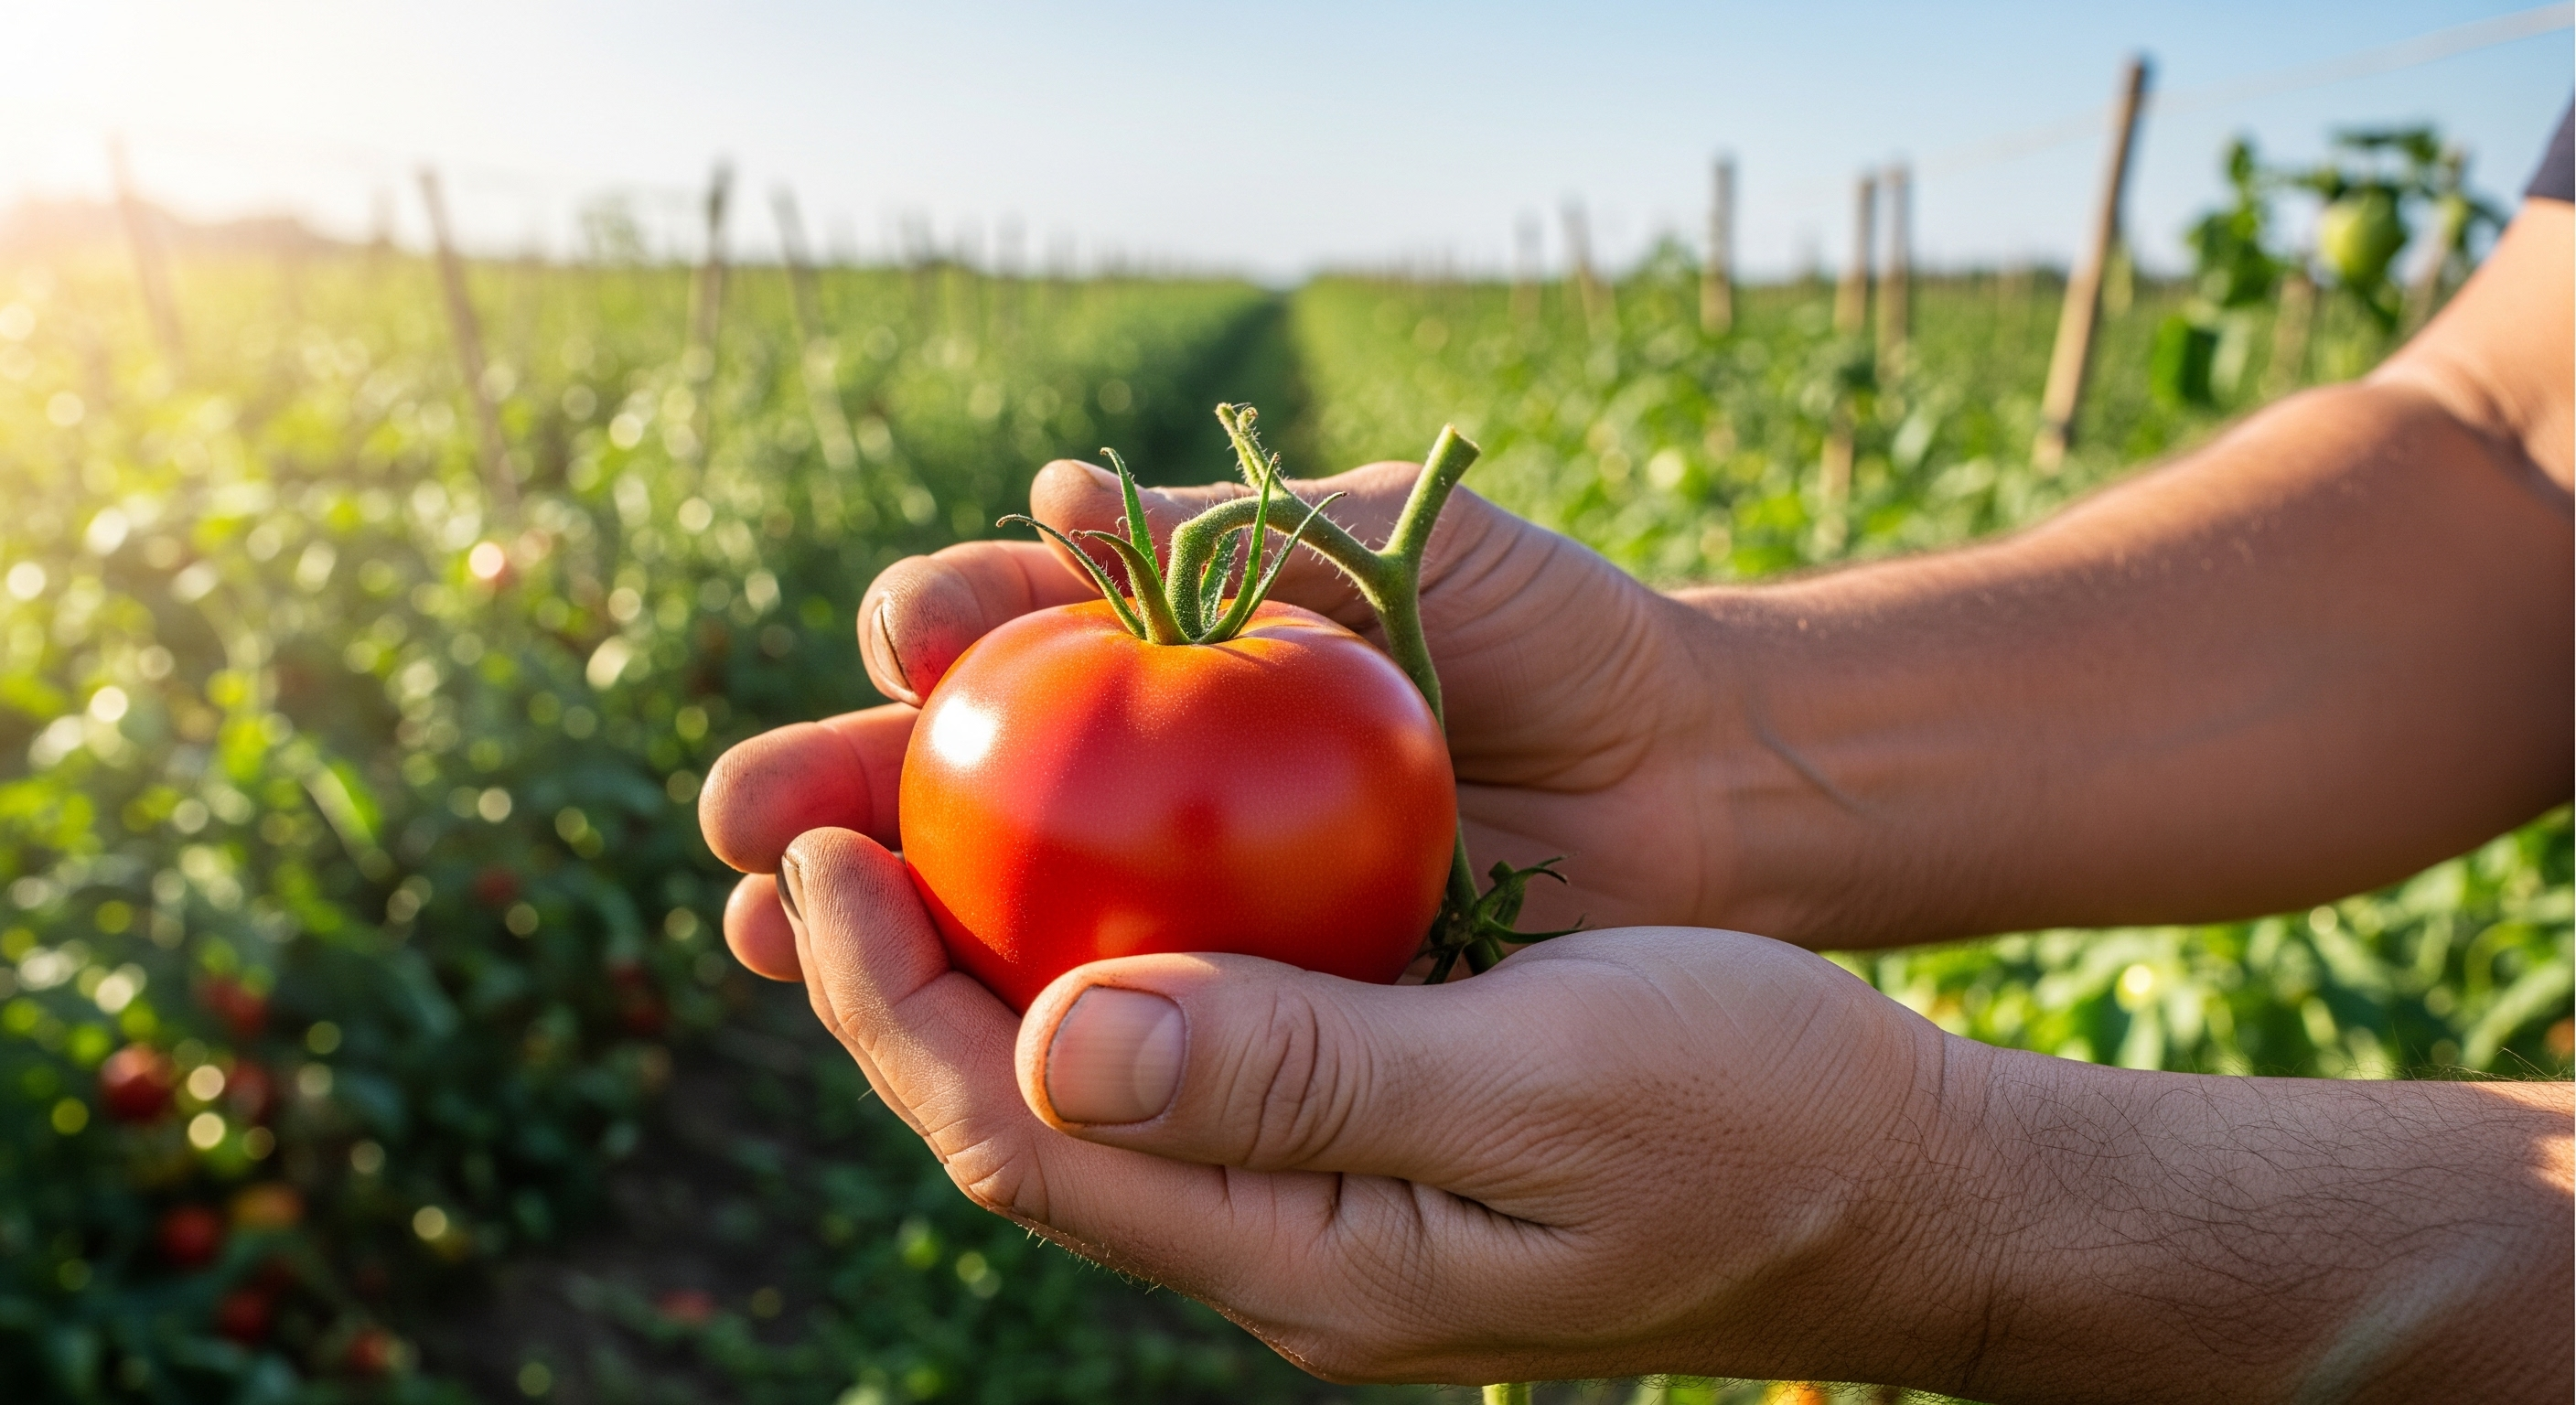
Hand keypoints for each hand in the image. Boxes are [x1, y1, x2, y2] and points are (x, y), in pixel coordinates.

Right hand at [701, 456, 1732, 978]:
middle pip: (960, 796)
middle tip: (739, 821)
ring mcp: (1196, 914)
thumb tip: (1059, 494)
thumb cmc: (1551, 631)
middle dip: (836, 800)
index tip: (897, 641)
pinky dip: (1034, 1031)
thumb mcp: (1399, 546)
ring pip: (1004, 926)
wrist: (1698, 778)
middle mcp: (1147, 793)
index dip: (929, 643)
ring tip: (770, 936)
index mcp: (1160, 661)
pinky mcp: (1259, 1016)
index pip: (1005, 647)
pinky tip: (955, 1042)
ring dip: (882, 935)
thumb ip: (1237, 525)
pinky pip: (1126, 1025)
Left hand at [761, 824, 1961, 1386]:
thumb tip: (1053, 1044)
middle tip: (796, 821)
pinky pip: (1189, 1053)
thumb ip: (1302, 1071)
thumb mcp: (1541, 1075)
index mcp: (1307, 1255)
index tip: (816, 858)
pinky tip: (1089, 861)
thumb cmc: (1754, 1111)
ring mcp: (1323, 1201)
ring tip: (889, 830)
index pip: (1027, 1143)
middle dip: (891, 986)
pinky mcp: (1370, 1140)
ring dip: (979, 967)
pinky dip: (1110, 952)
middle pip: (1025, 1125)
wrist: (1897, 1180)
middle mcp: (1283, 1246)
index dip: (896, 1006)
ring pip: (1093, 1088)